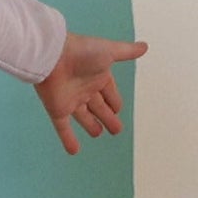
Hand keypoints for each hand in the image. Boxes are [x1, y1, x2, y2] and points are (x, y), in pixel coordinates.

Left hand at [37, 34, 143, 152]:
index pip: (110, 93)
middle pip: (99, 107)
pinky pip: (63, 128)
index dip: (115, 101)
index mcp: (98, 76)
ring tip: (98, 134)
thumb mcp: (109, 51)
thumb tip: (145, 46)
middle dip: (108, 117)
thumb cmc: (81, 51)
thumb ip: (127, 51)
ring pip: (84, 117)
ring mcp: (71, 100)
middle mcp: (85, 89)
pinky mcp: (57, 109)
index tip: (118, 109)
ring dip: (91, 126)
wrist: (53, 56)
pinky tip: (74, 151)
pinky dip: (68, 140)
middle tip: (117, 129)